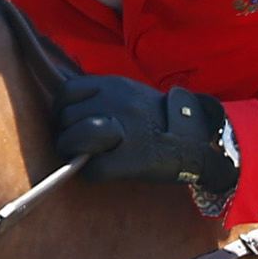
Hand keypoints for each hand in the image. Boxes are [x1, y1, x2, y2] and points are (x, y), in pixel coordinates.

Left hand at [52, 74, 237, 206]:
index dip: (63, 109)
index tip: (70, 121)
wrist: (194, 139)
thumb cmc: (160, 119)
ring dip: (72, 152)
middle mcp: (115, 102)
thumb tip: (72, 110)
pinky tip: (101, 171)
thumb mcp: (131, 94)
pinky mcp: (130, 159)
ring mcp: (123, 130)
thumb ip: (102, 96)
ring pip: (73, 140)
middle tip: (76, 144)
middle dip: (66, 132)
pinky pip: (93, 169)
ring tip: (83, 157)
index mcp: (114, 85)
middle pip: (66, 117)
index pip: (67, 91)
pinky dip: (92, 173)